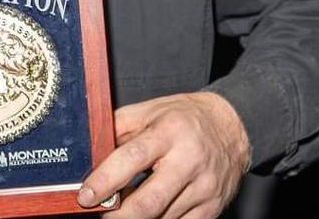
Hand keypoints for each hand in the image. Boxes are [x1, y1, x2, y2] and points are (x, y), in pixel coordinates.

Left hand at [77, 92, 249, 218]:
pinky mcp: (212, 207)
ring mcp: (203, 187)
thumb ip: (119, 127)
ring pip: (163, 218)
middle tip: (100, 214)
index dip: (105, 179)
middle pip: (149, 201)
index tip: (87, 195)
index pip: (132, 157)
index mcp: (169, 132)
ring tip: (122, 211)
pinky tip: (148, 215)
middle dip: (119, 215)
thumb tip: (91, 150)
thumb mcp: (150, 110)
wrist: (232, 127)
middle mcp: (189, 160)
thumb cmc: (186, 118)